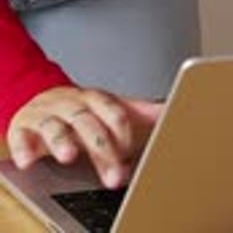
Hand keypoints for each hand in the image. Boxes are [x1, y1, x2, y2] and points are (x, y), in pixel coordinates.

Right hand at [6, 86, 162, 188]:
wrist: (42, 99)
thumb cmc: (81, 109)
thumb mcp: (110, 107)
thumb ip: (139, 111)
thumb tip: (169, 110)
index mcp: (96, 100)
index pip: (114, 113)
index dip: (123, 135)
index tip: (131, 156)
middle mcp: (71, 104)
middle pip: (87, 123)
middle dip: (101, 149)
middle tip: (114, 175)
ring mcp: (46, 114)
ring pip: (55, 126)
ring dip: (62, 141)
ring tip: (68, 156)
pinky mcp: (23, 127)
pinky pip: (21, 136)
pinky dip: (24, 148)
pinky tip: (29, 160)